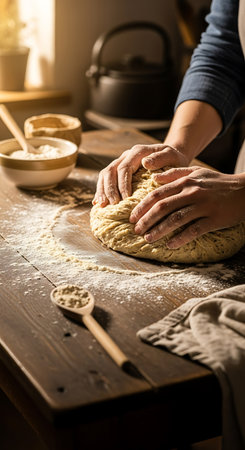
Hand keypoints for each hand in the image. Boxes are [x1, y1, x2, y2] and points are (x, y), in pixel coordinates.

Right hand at [93, 143, 188, 205]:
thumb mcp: (172, 156)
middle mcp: (126, 156)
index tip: (126, 199)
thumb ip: (161, 158)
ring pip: (105, 175)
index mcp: (137, 152)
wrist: (172, 157)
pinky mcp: (118, 172)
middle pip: (110, 171)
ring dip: (102, 191)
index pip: (124, 168)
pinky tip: (97, 204)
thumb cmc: (173, 159)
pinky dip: (100, 191)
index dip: (122, 184)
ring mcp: (120, 163)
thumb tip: (145, 163)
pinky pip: (105, 180)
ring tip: (102, 206)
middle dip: (110, 189)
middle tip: (113, 205)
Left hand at [129, 166, 244, 247]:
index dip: (142, 206)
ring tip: (148, 239)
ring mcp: (203, 206)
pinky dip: (181, 238)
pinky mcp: (214, 219)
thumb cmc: (218, 183)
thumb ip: (175, 174)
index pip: (158, 194)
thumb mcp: (197, 173)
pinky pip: (194, 230)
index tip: (132, 216)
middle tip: (136, 230)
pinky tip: (170, 245)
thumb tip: (154, 179)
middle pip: (163, 207)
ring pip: (176, 219)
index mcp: (186, 182)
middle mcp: (192, 193)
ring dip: (159, 230)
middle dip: (146, 219)